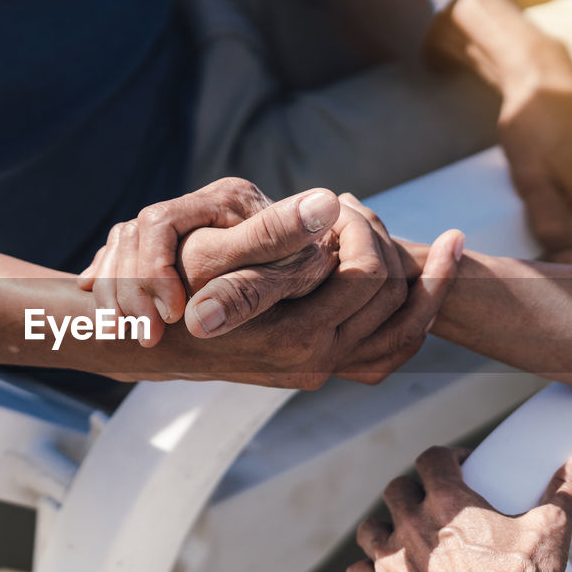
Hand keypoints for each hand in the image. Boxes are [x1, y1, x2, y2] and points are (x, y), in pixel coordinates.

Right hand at [78, 177, 342, 346]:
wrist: (301, 298)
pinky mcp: (151, 250)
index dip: (156, 268)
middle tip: (149, 336)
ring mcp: (170, 228)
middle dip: (130, 288)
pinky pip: (109, 266)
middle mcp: (195, 207)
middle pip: (130, 238)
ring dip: (115, 296)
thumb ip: (281, 241)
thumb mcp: (288, 263)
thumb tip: (324, 202)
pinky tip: (112, 322)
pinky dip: (106, 294)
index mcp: (224, 200)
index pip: (160, 222)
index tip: (173, 314)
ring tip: (128, 336)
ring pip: (116, 253)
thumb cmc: (298, 275)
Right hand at [122, 224, 464, 389]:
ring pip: (403, 332)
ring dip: (419, 285)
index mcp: (299, 335)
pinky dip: (409, 316)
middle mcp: (317, 362)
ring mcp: (322, 371)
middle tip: (358, 210)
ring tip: (423, 247)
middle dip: (388, 247)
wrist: (148, 344)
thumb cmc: (175, 293)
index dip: (365, 229)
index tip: (351, 200)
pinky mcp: (320, 370)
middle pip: (397, 301)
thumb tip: (329, 203)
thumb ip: (275, 233)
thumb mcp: (217, 256)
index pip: (371, 275)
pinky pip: (387, 350)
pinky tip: (411, 283)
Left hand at [345, 443, 571, 571]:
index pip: (431, 460)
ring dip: (386, 530)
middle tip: (434, 505)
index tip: (457, 467)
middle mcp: (411, 528)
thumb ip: (570, 490)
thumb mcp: (551, 533)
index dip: (444, 459)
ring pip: (370, 529)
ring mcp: (391, 564)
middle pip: (397, 492)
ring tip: (406, 539)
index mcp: (448, 503)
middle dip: (414, 492)